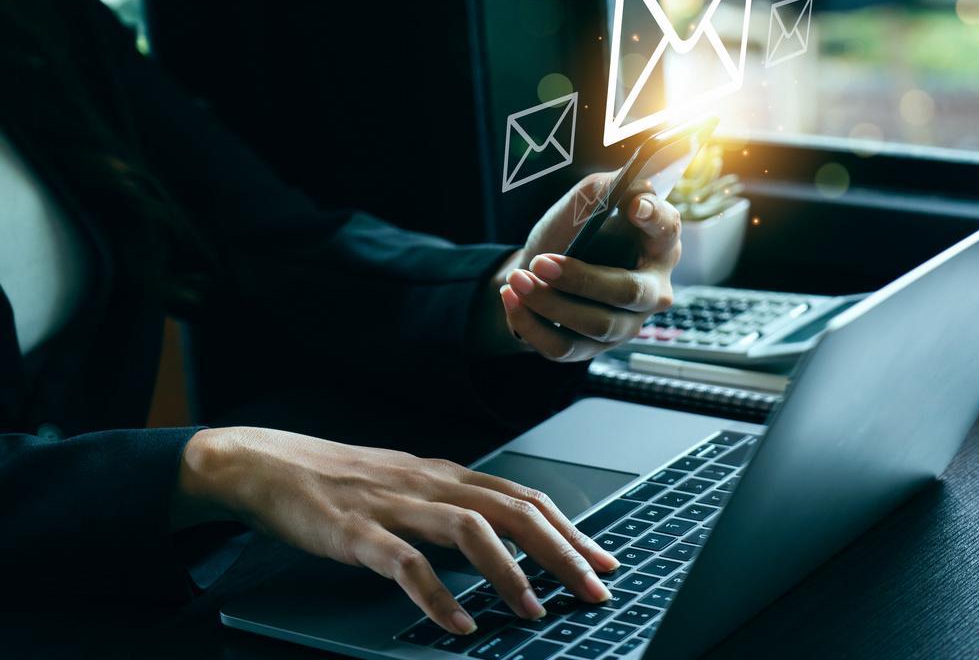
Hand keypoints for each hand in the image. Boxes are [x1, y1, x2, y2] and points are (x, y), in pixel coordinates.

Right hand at [173, 428, 617, 633]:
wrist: (265, 464)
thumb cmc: (338, 480)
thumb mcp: (407, 486)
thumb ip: (452, 506)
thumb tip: (503, 535)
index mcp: (446, 474)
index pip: (524, 497)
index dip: (570, 529)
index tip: (603, 560)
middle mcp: (429, 483)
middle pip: (512, 510)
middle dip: (561, 551)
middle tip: (594, 588)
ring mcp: (394, 505)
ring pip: (469, 530)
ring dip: (509, 573)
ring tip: (536, 611)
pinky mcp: (355, 531)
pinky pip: (405, 563)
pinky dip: (436, 595)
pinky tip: (457, 624)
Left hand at [485, 172, 681, 361]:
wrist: (538, 269)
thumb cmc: (574, 232)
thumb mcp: (585, 202)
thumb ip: (604, 189)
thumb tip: (627, 186)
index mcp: (657, 245)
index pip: (666, 229)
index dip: (654, 218)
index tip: (633, 206)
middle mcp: (652, 290)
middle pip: (629, 292)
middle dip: (581, 279)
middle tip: (541, 262)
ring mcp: (626, 325)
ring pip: (595, 324)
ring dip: (549, 303)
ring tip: (517, 279)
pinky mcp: (593, 349)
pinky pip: (564, 347)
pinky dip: (530, 323)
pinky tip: (511, 299)